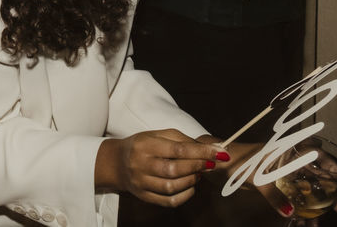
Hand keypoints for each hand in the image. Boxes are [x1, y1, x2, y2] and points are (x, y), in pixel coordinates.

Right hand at [96, 129, 220, 207]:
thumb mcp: (156, 135)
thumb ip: (181, 139)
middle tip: (210, 163)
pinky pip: (169, 201)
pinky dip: (185, 195)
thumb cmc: (142, 146)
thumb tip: (210, 148)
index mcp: (144, 145)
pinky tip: (190, 186)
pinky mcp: (144, 196)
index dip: (201, 152)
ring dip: (192, 180)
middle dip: (198, 166)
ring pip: (172, 186)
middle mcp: (140, 164)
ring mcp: (141, 182)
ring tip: (198, 173)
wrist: (117, 163)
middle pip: (174, 169)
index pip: (177, 149)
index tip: (219, 153)